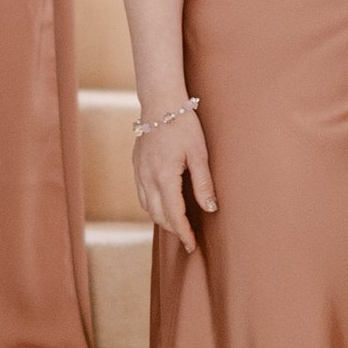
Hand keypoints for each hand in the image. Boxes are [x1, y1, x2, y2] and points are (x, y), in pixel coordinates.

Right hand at [132, 104, 215, 252]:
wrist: (160, 102)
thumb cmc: (183, 125)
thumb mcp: (199, 154)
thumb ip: (203, 183)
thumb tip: (210, 209)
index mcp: (164, 176)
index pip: (174, 214)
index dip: (183, 233)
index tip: (192, 246)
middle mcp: (147, 177)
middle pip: (158, 215)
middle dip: (173, 229)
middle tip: (188, 239)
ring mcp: (139, 172)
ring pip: (147, 207)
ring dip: (161, 219)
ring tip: (177, 226)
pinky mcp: (136, 166)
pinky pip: (141, 195)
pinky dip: (152, 206)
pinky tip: (163, 206)